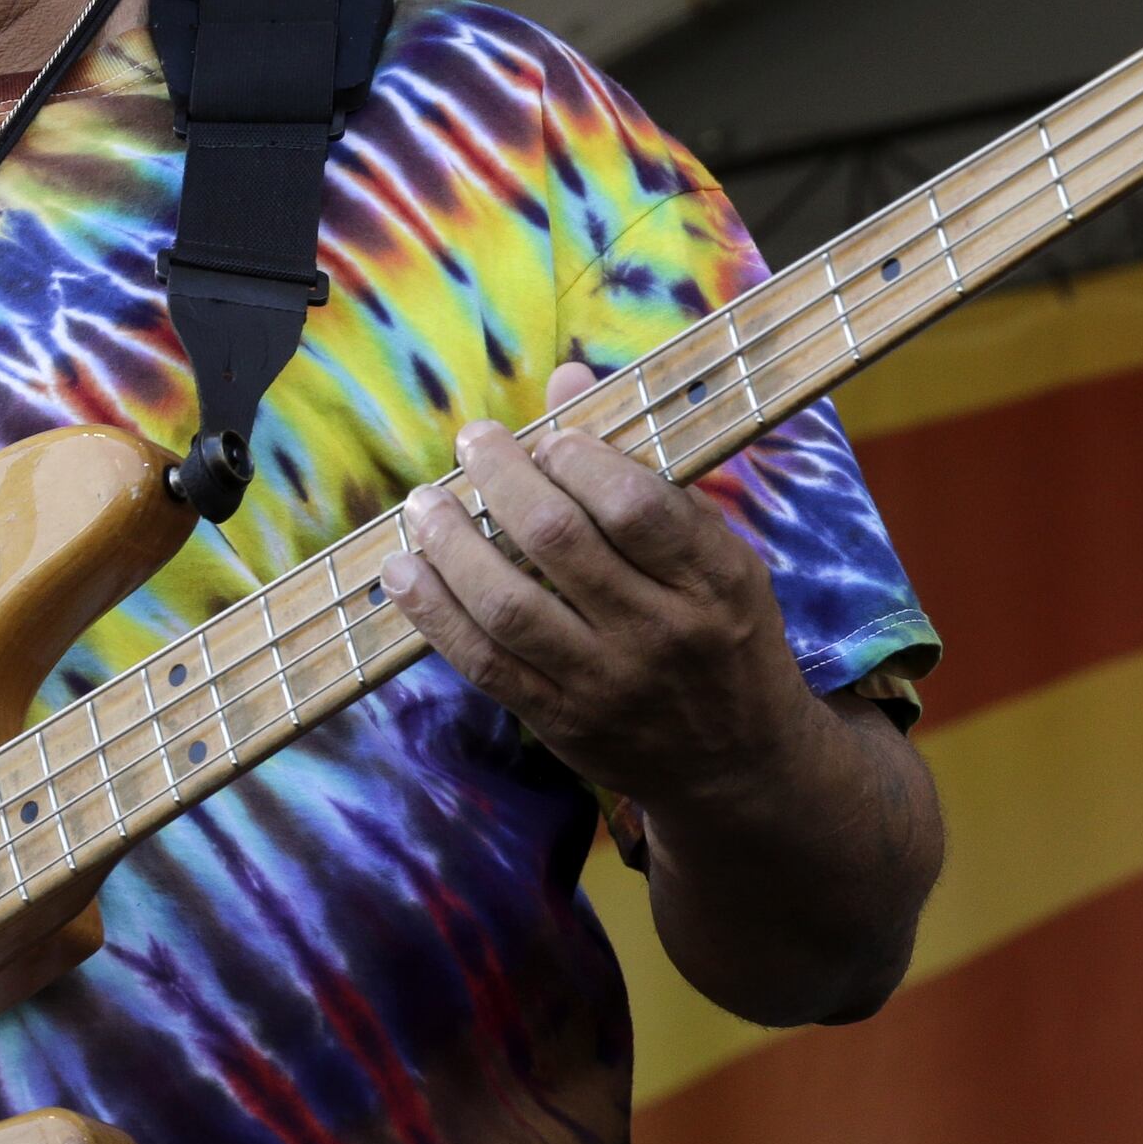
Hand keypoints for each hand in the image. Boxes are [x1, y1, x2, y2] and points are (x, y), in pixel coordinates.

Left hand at [378, 360, 817, 798]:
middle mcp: (662, 630)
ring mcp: (608, 683)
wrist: (738, 766)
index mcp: (715, 577)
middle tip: (472, 444)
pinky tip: (404, 572)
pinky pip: (485, 664)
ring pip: (510, 605)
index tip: (547, 435)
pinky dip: (435, 614)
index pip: (635, 503)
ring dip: (452, 544)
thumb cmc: (722, 635)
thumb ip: (643, 470)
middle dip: (502, 479)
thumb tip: (567, 377)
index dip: (578, 456)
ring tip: (425, 503)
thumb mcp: (718, 553)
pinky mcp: (562, 724)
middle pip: (560, 541)